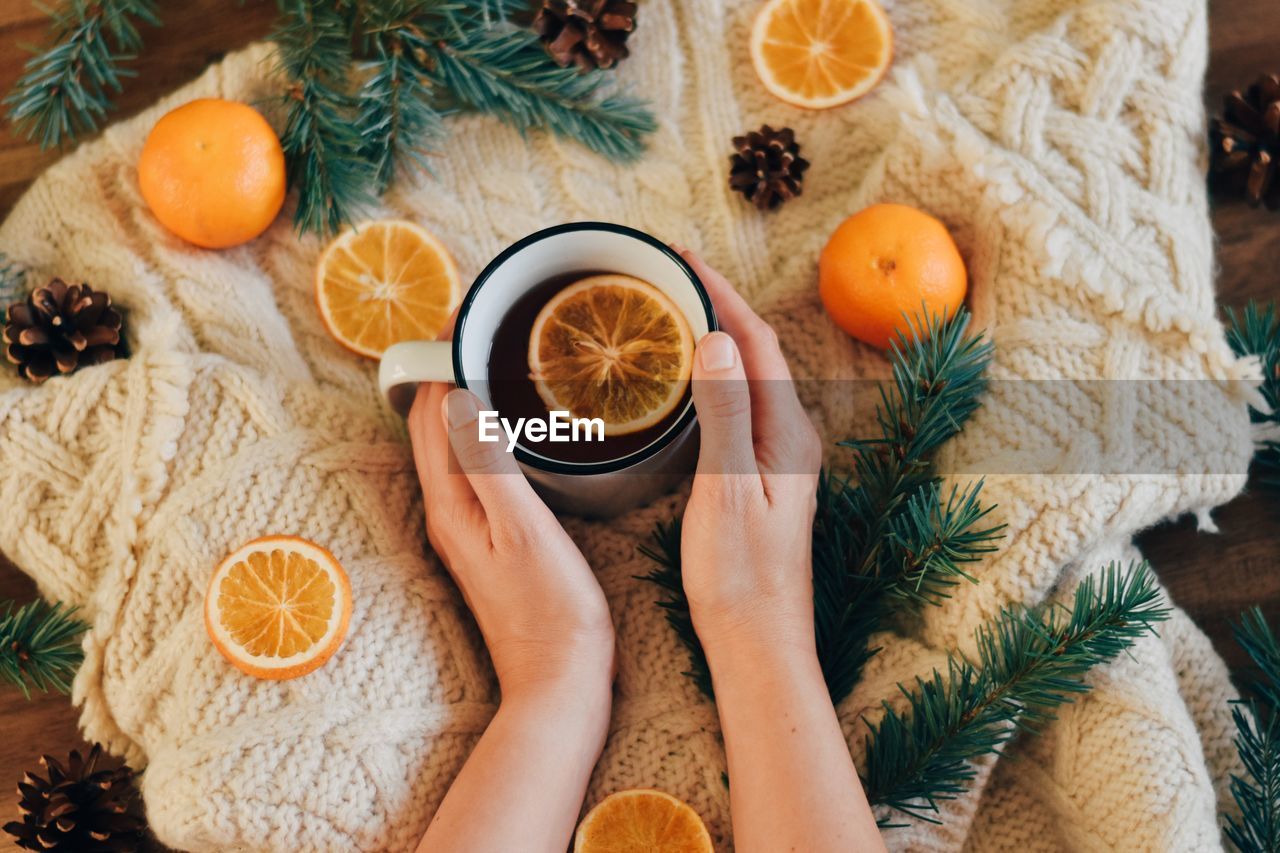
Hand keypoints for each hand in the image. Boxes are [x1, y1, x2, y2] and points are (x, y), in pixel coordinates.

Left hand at [409, 322, 615, 852]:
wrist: (562, 680)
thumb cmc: (551, 610)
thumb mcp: (525, 529)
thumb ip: (491, 463)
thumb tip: (458, 397)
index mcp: (450, 504)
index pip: (428, 414)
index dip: (440, 361)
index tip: (465, 315)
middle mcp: (448, 513)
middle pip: (432, 426)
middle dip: (448, 373)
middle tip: (482, 326)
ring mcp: (468, 528)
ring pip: (453, 446)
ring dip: (465, 401)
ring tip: (496, 360)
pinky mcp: (493, 540)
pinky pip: (478, 468)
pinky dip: (486, 434)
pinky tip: (516, 428)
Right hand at [675, 248, 822, 657]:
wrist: (758, 639)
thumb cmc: (741, 573)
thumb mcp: (726, 487)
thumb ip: (723, 412)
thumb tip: (716, 339)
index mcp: (786, 431)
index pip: (754, 340)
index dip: (720, 293)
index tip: (682, 257)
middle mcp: (790, 435)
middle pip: (755, 350)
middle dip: (717, 304)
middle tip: (670, 272)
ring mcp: (779, 456)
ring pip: (746, 376)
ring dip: (715, 336)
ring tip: (674, 309)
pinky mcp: (762, 476)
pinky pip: (738, 405)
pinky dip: (711, 376)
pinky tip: (686, 380)